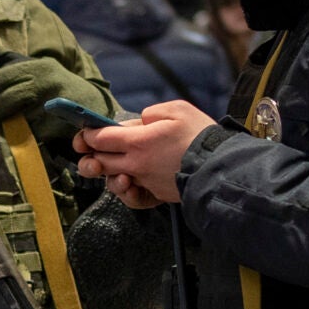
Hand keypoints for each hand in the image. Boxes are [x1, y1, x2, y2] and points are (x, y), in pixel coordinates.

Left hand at [0, 54, 109, 148]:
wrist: (90, 104)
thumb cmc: (55, 85)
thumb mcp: (37, 67)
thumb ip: (11, 60)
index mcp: (38, 67)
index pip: (2, 78)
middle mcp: (45, 81)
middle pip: (5, 99)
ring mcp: (52, 104)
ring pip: (14, 118)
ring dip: (4, 124)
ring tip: (3, 123)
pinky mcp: (55, 124)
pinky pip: (28, 133)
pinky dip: (21, 135)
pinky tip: (22, 132)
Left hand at [73, 101, 215, 205]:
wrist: (221, 167)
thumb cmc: (201, 136)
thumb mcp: (178, 110)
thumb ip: (152, 114)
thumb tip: (139, 122)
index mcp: (137, 142)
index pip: (100, 138)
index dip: (88, 134)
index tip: (87, 131)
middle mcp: (135, 165)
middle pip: (98, 162)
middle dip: (88, 155)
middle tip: (87, 148)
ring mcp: (143, 182)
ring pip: (111, 181)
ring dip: (105, 173)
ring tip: (109, 164)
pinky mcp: (154, 195)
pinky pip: (131, 198)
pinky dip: (125, 192)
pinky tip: (127, 182)